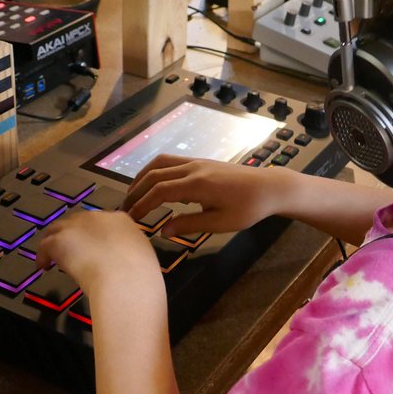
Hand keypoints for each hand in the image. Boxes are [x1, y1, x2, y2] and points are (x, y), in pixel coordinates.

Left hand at [35, 208, 161, 294]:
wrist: (125, 277)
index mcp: (120, 220)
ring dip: (56, 242)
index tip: (92, 247)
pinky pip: (45, 245)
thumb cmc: (139, 272)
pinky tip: (44, 266)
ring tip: (54, 257)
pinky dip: (43, 256)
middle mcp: (96, 217)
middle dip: (74, 236)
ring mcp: (76, 227)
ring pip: (58, 229)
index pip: (101, 222)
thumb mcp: (143, 254)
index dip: (94, 235)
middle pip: (77, 222)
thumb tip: (126, 255)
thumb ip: (131, 249)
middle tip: (73, 252)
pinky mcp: (59, 241)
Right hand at [125, 155, 283, 236]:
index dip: (142, 205)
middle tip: (124, 210)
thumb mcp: (220, 223)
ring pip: (159, 163)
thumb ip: (190, 225)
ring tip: (132, 196)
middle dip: (135, 192)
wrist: (268, 187)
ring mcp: (196, 162)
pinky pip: (169, 162)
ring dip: (142, 178)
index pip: (159, 192)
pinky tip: (152, 186)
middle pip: (153, 175)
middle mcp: (193, 168)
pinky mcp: (200, 162)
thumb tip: (163, 231)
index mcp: (198, 185)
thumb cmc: (248, 209)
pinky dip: (154, 172)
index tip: (130, 220)